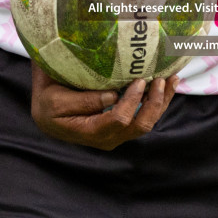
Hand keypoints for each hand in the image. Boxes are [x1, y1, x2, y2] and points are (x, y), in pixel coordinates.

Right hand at [30, 63, 176, 150]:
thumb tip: (113, 96)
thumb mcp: (56, 100)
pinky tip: (166, 86)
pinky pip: (143, 117)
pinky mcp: (122, 127)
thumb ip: (83, 100)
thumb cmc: (47, 102)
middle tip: (161, 79)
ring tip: (172, 79)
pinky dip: (157, 103)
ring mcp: (116, 134)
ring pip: (146, 123)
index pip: (119, 120)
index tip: (139, 80)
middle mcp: (107, 138)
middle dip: (155, 103)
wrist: (45, 112)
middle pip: (140, 126)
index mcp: (90, 132)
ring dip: (162, 102)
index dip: (132, 101)